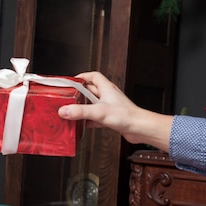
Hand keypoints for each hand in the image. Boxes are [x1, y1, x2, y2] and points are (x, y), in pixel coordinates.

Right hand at [57, 71, 172, 149]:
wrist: (141, 128)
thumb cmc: (127, 116)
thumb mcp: (99, 112)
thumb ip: (80, 111)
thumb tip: (64, 110)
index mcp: (106, 88)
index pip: (93, 76)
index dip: (82, 77)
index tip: (72, 81)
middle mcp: (108, 96)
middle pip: (91, 90)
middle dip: (80, 94)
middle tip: (69, 98)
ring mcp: (110, 107)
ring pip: (93, 104)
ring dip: (84, 107)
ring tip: (74, 111)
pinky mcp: (111, 118)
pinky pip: (96, 117)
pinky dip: (89, 120)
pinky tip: (83, 125)